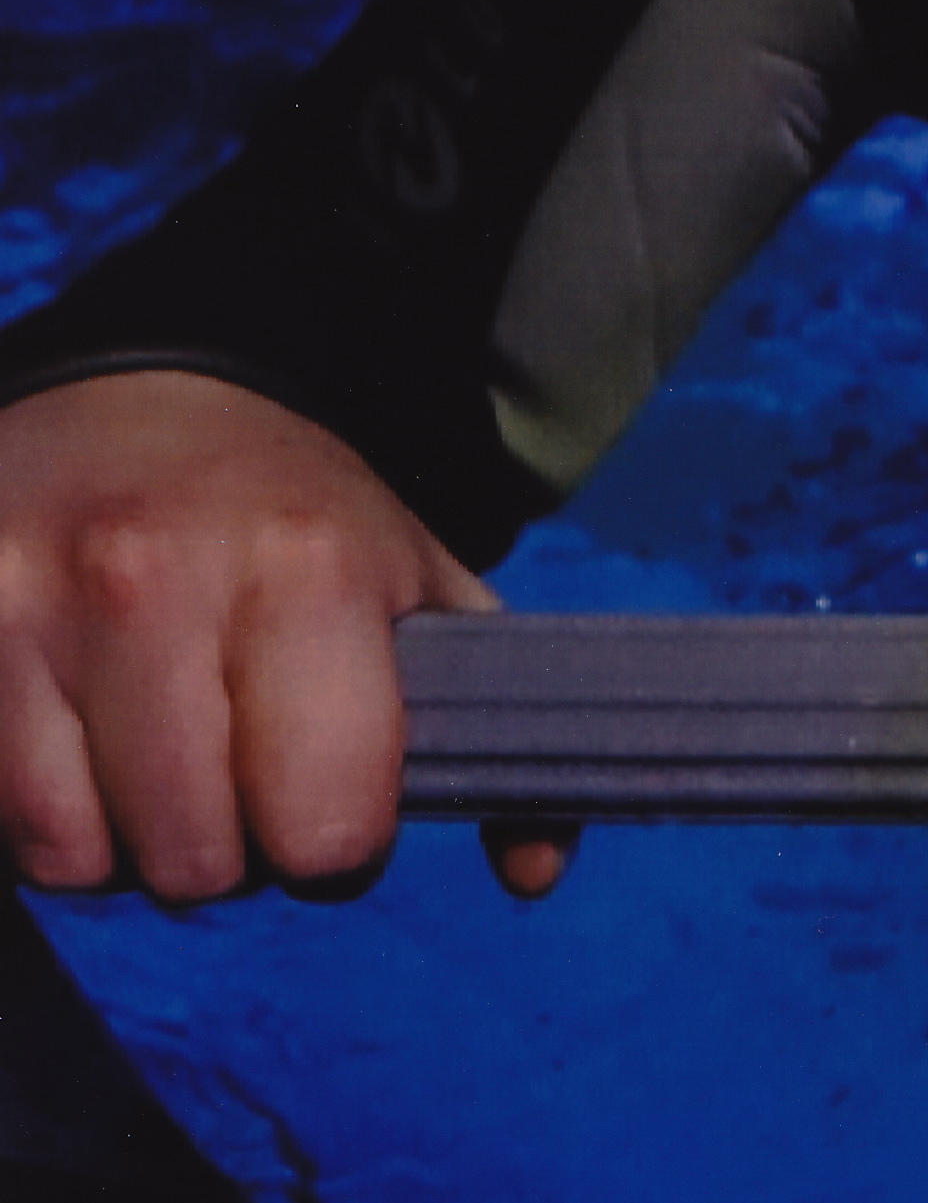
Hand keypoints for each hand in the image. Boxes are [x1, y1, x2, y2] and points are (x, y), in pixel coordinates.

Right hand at [0, 370, 568, 903]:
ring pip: (81, 863)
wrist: (149, 397)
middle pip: (197, 868)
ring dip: (130, 840)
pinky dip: (47, 814)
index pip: (325, 829)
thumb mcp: (420, 587)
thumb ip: (490, 724)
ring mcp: (31, 610)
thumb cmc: (302, 520)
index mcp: (308, 568)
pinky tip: (85, 735)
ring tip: (163, 744)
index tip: (336, 790)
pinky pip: (4, 827)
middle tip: (243, 762)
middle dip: (232, 847)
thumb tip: (536, 867)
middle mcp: (158, 584)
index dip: (341, 838)